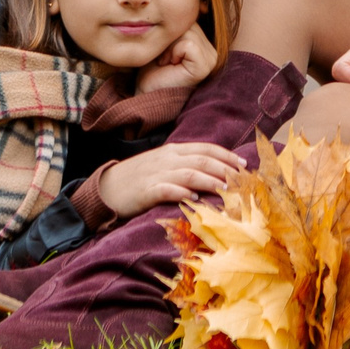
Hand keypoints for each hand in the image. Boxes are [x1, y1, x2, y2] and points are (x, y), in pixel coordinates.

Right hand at [95, 141, 246, 216]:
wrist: (105, 188)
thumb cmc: (138, 178)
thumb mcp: (162, 164)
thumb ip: (184, 164)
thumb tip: (212, 171)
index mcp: (173, 150)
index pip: (206, 148)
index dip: (226, 155)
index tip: (243, 164)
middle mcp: (167, 159)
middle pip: (202, 160)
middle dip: (225, 168)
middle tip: (242, 179)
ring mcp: (156, 174)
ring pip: (189, 173)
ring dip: (210, 180)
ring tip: (226, 189)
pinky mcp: (146, 190)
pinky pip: (166, 190)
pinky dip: (181, 193)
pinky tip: (193, 199)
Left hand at [136, 26, 219, 94]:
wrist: (144, 95)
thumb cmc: (152, 71)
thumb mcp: (166, 42)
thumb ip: (177, 27)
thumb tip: (191, 4)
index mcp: (206, 45)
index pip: (189, 19)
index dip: (171, 33)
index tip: (164, 54)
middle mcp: (213, 51)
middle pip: (188, 23)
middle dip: (170, 39)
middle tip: (163, 60)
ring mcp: (212, 59)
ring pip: (187, 31)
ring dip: (169, 46)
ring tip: (165, 63)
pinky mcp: (205, 66)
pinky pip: (188, 43)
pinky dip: (173, 52)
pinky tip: (169, 66)